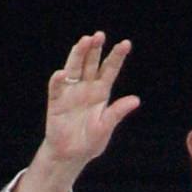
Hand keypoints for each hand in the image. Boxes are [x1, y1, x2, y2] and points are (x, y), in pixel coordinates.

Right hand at [40, 33, 139, 168]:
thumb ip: (117, 113)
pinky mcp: (56, 101)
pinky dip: (58, 80)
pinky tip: (62, 73)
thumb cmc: (90, 142)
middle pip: (91, 63)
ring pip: (74, 68)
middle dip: (95, 49)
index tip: (126, 44)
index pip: (110, 70)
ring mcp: (70, 92)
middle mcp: (86, 87)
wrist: (70, 155)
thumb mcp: (106, 127)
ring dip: (78, 55)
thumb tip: (136, 100)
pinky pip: (57, 87)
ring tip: (84, 41)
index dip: (117, 57)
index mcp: (101, 92)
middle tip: (99, 35)